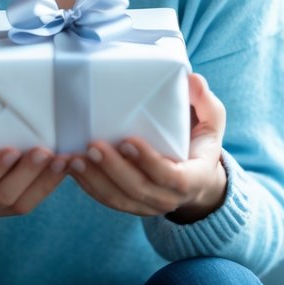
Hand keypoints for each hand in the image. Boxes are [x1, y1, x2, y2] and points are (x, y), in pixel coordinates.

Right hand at [0, 73, 68, 226]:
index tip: (12, 150)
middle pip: (3, 196)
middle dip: (27, 174)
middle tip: (45, 151)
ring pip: (21, 203)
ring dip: (44, 181)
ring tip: (63, 158)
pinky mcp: (6, 211)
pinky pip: (30, 202)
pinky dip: (50, 184)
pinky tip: (64, 165)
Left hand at [67, 72, 227, 222]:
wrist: (196, 178)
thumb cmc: (200, 142)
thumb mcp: (211, 121)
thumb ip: (204, 101)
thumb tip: (192, 79)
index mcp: (193, 178)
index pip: (172, 177)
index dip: (149, 162)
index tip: (128, 141)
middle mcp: (170, 198)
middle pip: (139, 189)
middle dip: (113, 169)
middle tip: (93, 145)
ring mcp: (148, 205)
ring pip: (119, 198)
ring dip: (95, 179)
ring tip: (74, 159)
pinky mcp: (131, 204)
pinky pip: (107, 199)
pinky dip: (88, 186)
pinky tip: (72, 168)